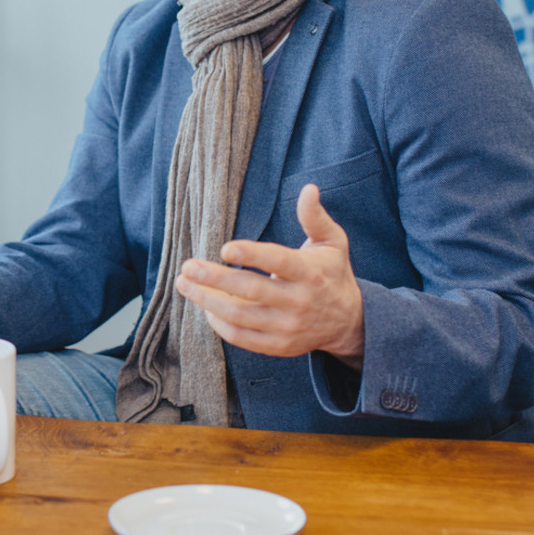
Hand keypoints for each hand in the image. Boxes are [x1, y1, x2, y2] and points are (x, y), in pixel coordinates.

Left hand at [175, 183, 364, 368]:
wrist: (349, 322)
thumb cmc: (331, 273)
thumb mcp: (332, 242)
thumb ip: (315, 217)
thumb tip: (308, 189)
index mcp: (310, 272)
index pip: (278, 261)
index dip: (252, 254)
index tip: (224, 248)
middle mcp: (299, 301)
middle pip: (251, 290)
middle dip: (214, 278)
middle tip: (187, 267)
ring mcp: (288, 327)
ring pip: (241, 316)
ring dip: (207, 301)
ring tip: (184, 284)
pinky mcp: (280, 345)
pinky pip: (243, 338)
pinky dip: (220, 325)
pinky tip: (206, 308)